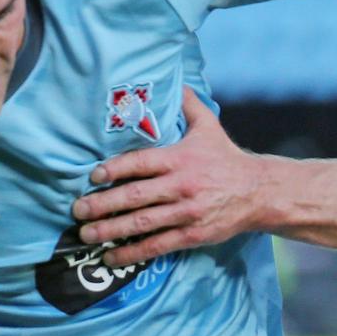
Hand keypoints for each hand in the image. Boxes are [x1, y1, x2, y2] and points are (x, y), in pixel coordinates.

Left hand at [73, 89, 267, 266]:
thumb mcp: (208, 126)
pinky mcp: (192, 234)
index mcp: (180, 158)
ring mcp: (186, 213)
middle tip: (77, 210)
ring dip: (110, 230)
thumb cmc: (226, 158)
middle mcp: (181, 186)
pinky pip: (157, 245)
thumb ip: (187, 104)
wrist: (258, 192)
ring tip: (86, 235)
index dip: (114, 169)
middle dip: (102, 204)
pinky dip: (132, 253)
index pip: (140, 162)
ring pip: (142, 224)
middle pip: (135, 196)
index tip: (92, 176)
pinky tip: (111, 256)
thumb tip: (173, 79)